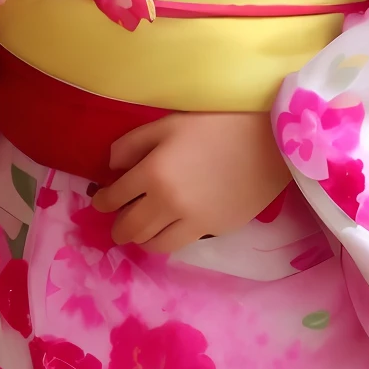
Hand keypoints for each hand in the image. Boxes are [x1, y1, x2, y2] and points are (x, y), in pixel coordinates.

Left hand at [92, 111, 287, 253]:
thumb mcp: (167, 124)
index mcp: (153, 172)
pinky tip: (168, 228)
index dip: (103, 201)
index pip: (115, 196)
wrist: (267, 141)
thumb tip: (112, 166)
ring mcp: (192, 221)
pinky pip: (180, 244)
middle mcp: (167, 202)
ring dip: (140, 238)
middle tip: (116, 223)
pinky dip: (166, 240)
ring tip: (140, 230)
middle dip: (118, 227)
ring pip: (153, 244)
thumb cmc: (214, 125)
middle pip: (130, 227)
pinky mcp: (213, 230)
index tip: (101, 201)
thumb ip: (132, 144)